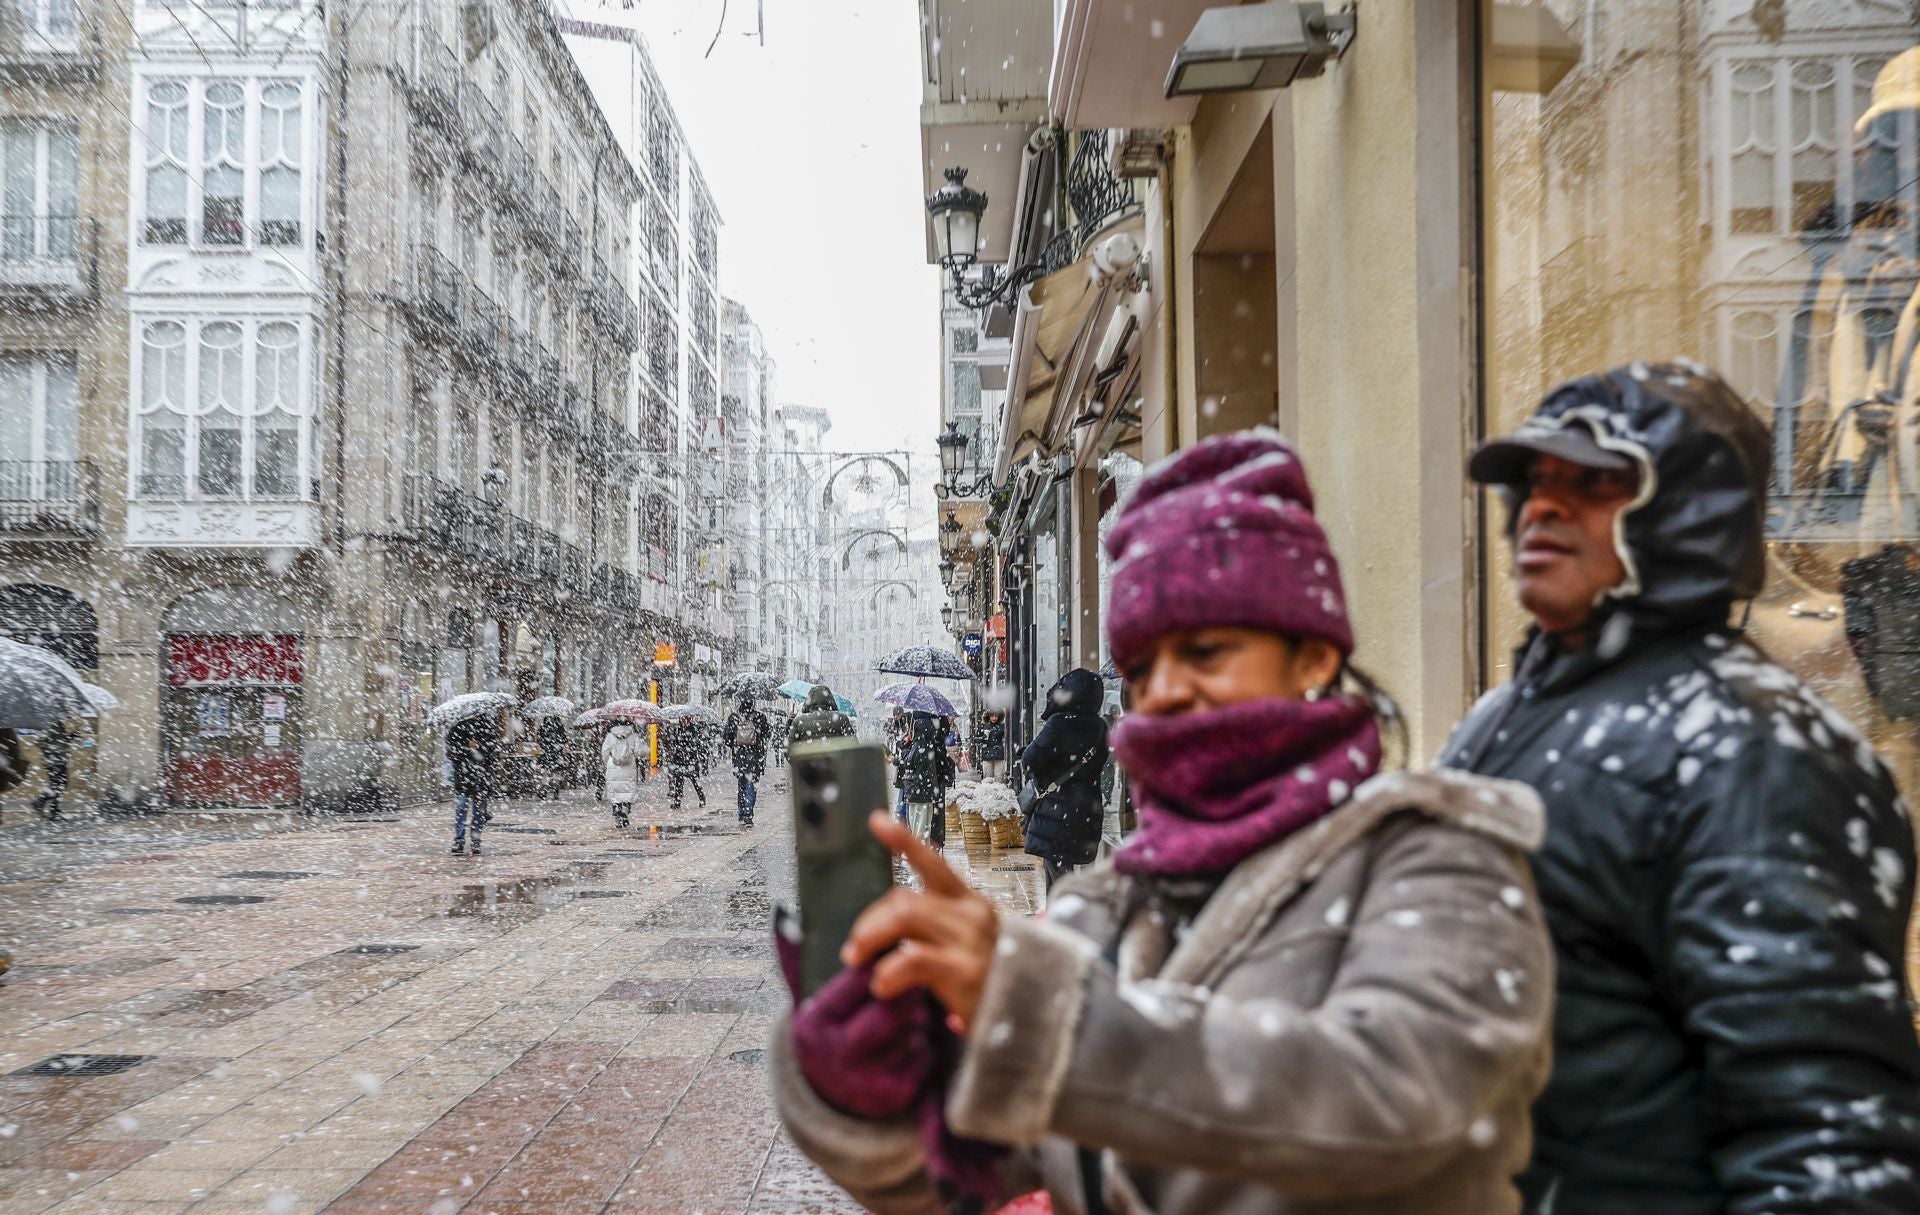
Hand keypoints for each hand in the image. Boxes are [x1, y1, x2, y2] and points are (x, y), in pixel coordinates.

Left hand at [844, 811, 999, 1029]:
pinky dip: (888, 971)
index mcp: (970, 905)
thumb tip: (887, 938)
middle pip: (904, 898)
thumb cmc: (994, 989)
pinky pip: (912, 958)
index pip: (934, 864)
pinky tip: (883, 987)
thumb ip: (934, 935)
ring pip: (904, 915)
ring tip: (860, 962)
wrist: (1035, 1023)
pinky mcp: (967, 971)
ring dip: (870, 937)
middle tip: (854, 949)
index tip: (877, 820)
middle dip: (870, 921)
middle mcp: (973, 913)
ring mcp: (972, 940)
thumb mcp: (967, 951)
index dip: (904, 840)